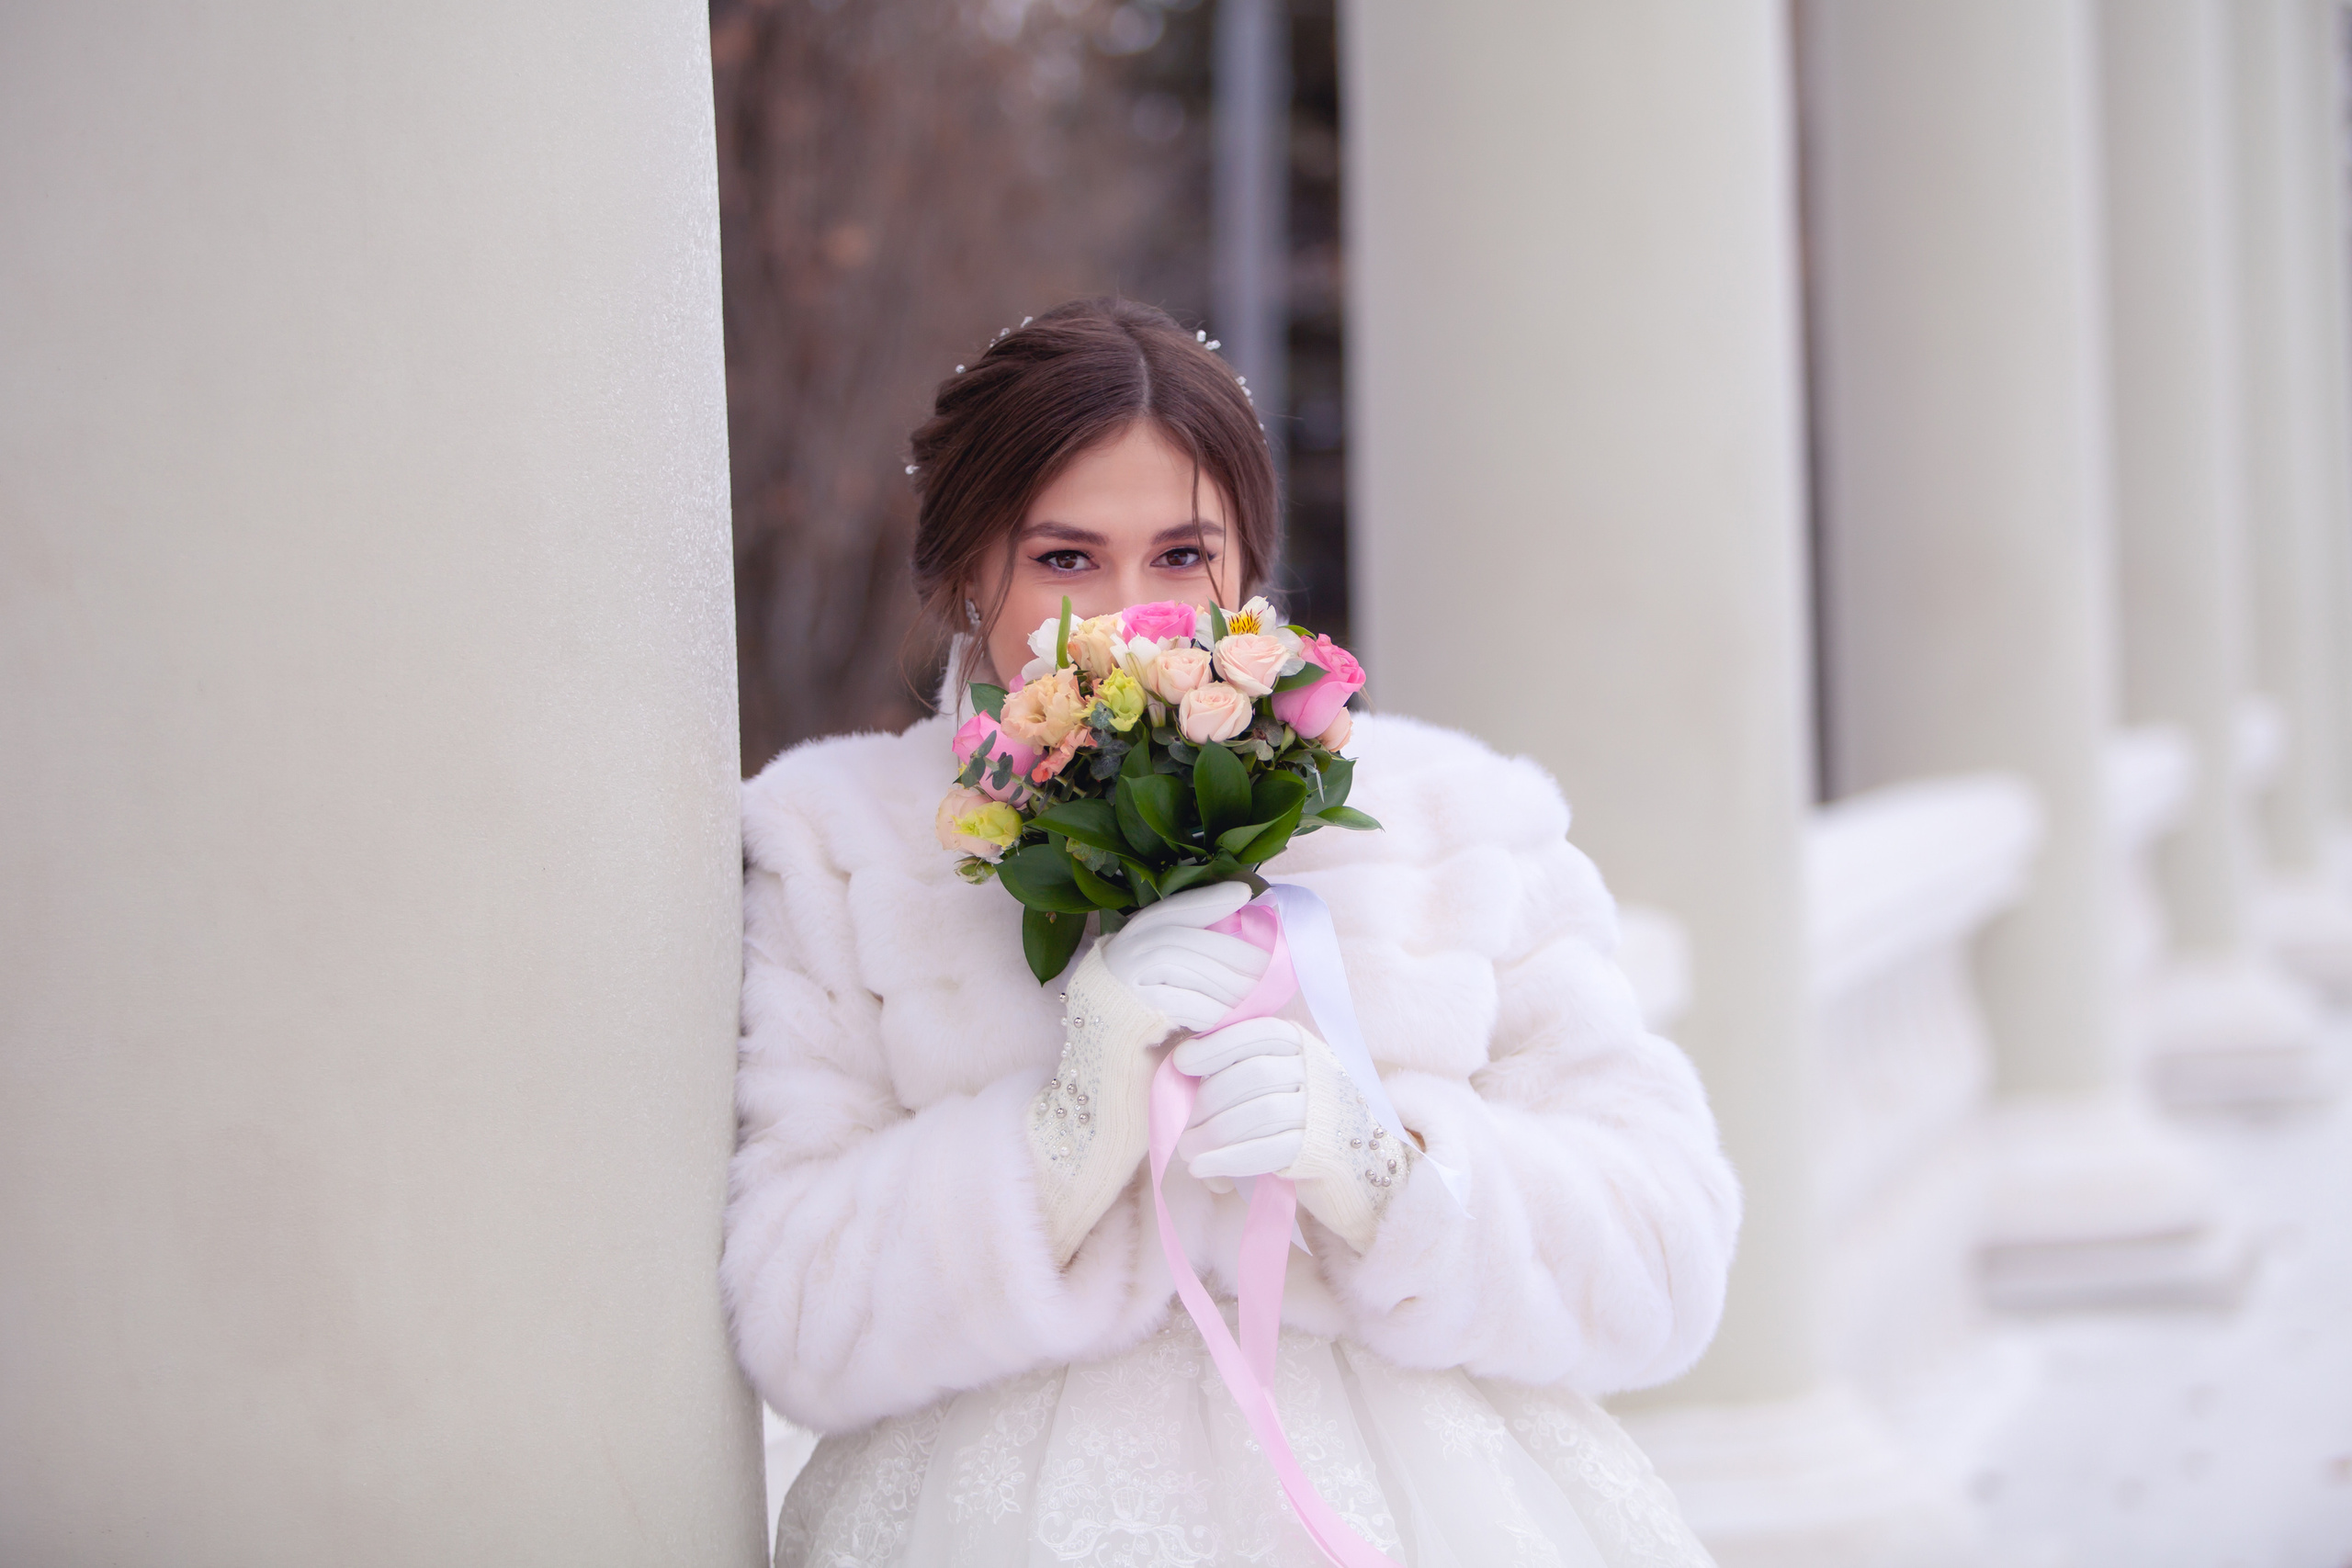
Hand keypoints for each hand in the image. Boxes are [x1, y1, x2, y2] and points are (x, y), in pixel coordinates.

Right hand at [1099, 881, 1269, 1032]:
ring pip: (1194, 974)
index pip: (1178, 907)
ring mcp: (1131, 978)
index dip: (1211, 898)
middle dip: (1236, 954)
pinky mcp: (1138, 1009)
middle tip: (1269, 966)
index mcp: (1140, 929)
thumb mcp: (1164, 956)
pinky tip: (1227, 1015)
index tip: (1244, 894)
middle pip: (1193, 942)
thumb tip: (1241, 909)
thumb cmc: (1148, 991)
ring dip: (1231, 986)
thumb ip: (1194, 936)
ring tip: (1256, 995)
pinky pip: (1188, 1006)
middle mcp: (1131, 947)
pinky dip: (1213, 1012)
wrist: (1107, 1032)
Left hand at [1172, 1018, 1306, 1179]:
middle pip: (1254, 1074)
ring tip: (1186, 1148)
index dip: (1216, 1046)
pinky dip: (1229, 1159)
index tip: (1181, 1062)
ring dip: (1213, 1133)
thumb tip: (1182, 1061)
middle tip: (1181, 1122)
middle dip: (1209, 1099)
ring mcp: (1321, 1109)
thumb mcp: (1274, 1069)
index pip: (1256, 1034)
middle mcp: (1315, 1069)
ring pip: (1261, 1112)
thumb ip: (1238, 1061)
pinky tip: (1201, 1167)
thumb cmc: (1291, 1104)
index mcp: (1299, 1043)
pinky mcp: (1318, 1148)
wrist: (1345, 1148)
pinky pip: (1270, 1150)